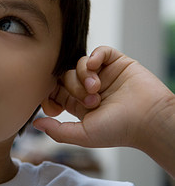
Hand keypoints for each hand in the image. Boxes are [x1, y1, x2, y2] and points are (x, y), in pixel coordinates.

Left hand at [35, 46, 173, 151]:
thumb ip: (58, 131)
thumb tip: (35, 124)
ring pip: (79, 63)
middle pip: (65, 76)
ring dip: (83, 75)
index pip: (56, 91)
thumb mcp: (83, 135)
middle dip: (73, 87)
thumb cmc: (118, 130)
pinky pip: (99, 51)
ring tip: (97, 89)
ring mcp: (103, 74)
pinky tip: (95, 66)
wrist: (149, 119)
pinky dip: (95, 56)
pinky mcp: (117, 62)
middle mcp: (89, 88)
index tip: (56, 104)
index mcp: (79, 104)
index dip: (52, 93)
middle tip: (90, 100)